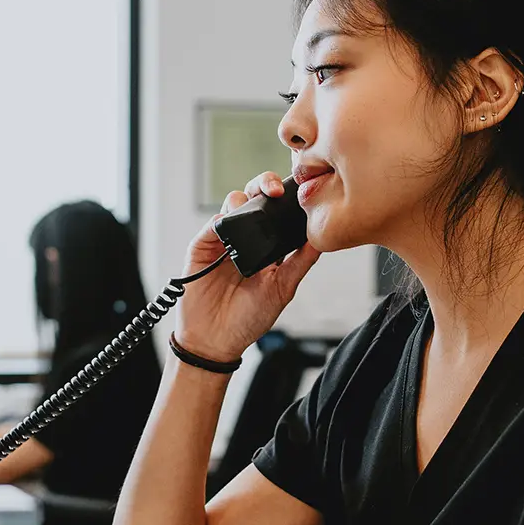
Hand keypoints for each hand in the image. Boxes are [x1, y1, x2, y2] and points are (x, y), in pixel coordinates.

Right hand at [174, 172, 319, 362]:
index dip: (288, 198)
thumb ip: (301, 261)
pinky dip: (222, 219)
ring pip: (233, 202)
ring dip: (244, 198)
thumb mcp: (283, 288)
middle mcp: (246, 238)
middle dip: (265, 184)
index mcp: (267, 245)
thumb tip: (321, 238)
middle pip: (255, 197)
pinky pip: (212, 223)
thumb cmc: (248, 319)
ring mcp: (224, 239)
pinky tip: (230, 225)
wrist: (216, 340)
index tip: (300, 193)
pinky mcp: (202, 246)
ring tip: (252, 207)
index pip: (278, 211)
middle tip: (275, 191)